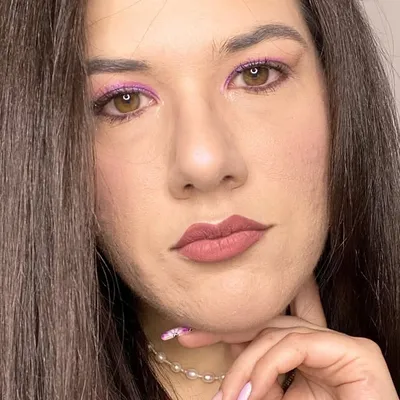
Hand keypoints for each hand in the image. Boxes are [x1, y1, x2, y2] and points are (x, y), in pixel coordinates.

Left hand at [178, 277, 397, 399]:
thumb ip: (260, 387)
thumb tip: (227, 384)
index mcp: (305, 357)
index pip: (262, 331)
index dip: (227, 330)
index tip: (190, 336)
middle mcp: (322, 344)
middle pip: (266, 324)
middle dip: (225, 329)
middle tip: (188, 337)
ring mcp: (340, 345)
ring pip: (276, 334)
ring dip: (246, 366)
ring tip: (231, 397)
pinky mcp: (355, 351)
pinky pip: (295, 346)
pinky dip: (269, 367)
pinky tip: (254, 391)